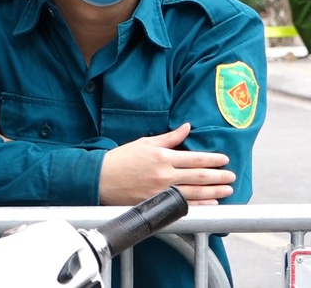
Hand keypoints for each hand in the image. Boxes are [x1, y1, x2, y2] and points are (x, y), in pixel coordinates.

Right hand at [99, 123, 234, 205]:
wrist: (101, 179)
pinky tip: (211, 204)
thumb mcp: (144, 143)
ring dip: (214, 192)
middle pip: (199, 176)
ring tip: (227, 190)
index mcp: (162, 157)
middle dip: (219, 176)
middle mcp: (164, 174)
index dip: (213, 159)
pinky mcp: (157, 204)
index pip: (195, 158)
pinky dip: (200, 206)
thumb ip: (169, 137)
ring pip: (195, 192)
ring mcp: (161, 191)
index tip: (225, 159)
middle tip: (232, 176)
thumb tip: (187, 127)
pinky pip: (184, 206)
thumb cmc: (121, 159)